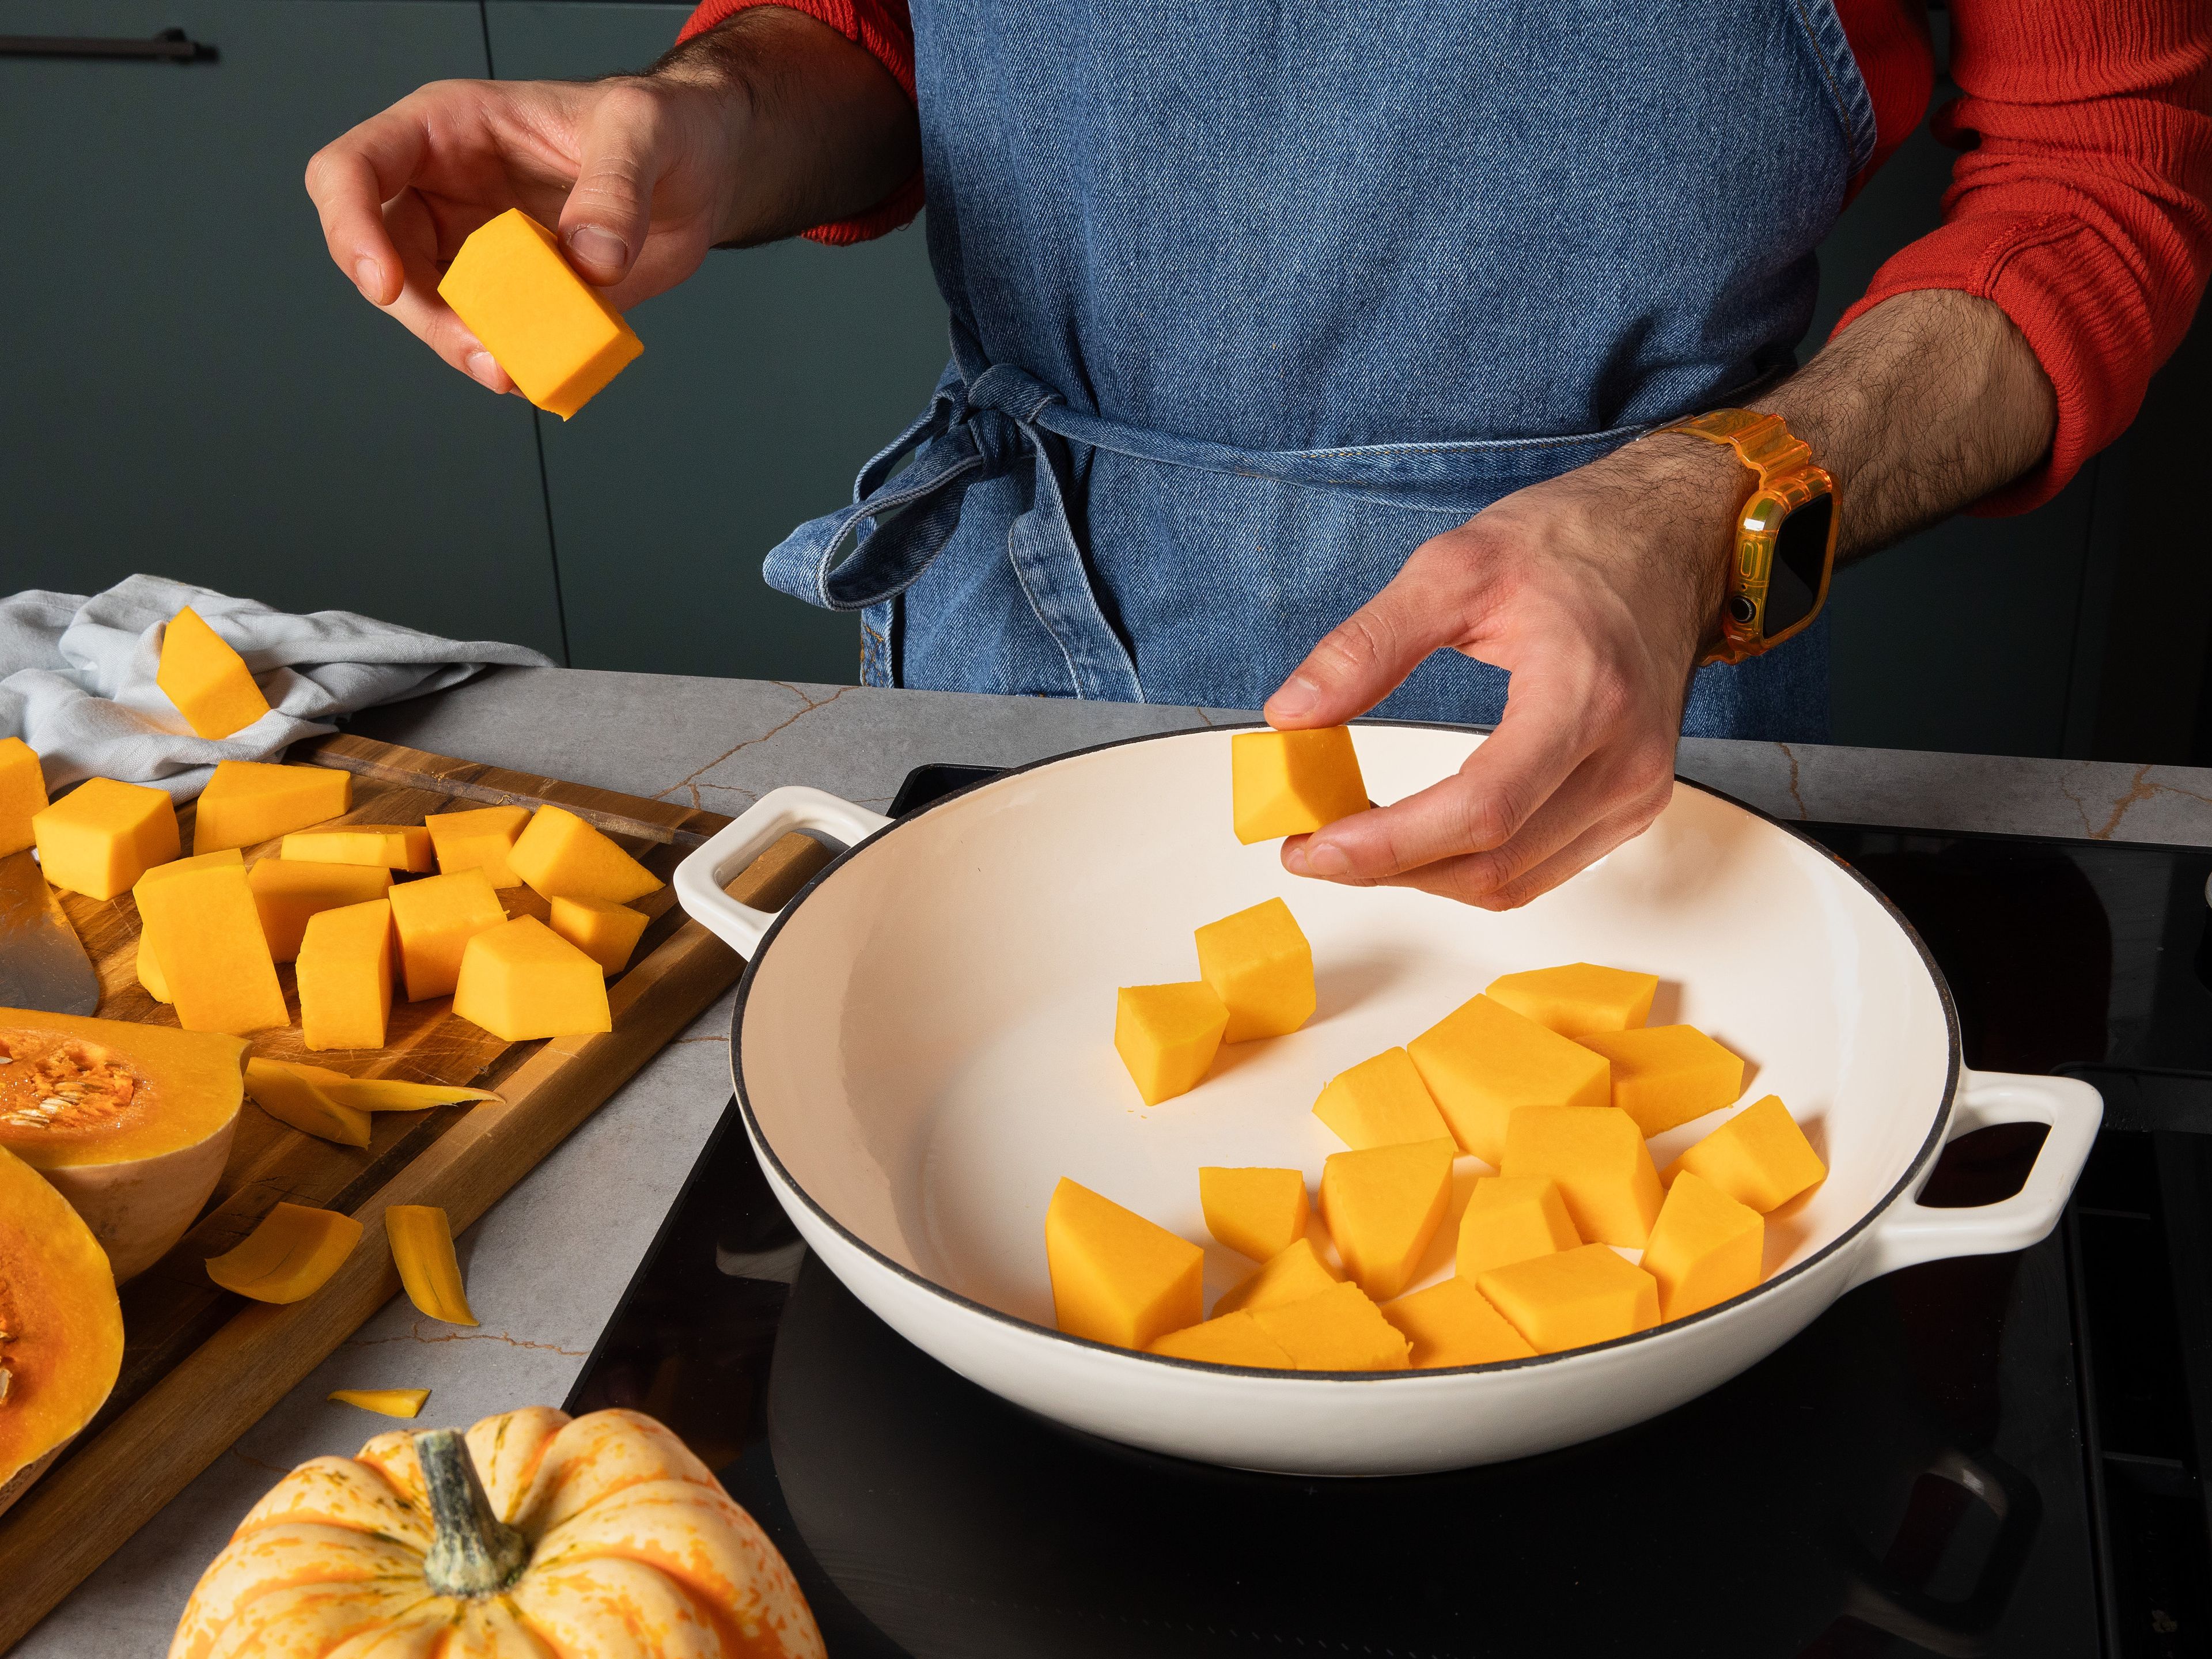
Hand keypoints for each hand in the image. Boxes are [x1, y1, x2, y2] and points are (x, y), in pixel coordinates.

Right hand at [304, 8, 918, 394]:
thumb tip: (590, 260)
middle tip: (486, 356)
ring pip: (431, 310)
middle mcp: (445, 190)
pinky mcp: (516, 296)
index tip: (385, 285)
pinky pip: (491, 335)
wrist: (704, 172)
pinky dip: (511, 359)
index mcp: (446, 130)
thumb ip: (616, 185)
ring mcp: (475, 248)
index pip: (353, 170)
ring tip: (520, 371)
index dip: (350, 227)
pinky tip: (546, 369)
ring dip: (465, 348)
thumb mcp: (645, 129)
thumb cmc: (663, 124)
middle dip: (424, 317)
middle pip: (382, 260)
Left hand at [1264, 436, 1742, 909]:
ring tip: (1355, 841)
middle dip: (1388, 870)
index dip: (1388, 846)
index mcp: (1585, 694)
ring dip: (1423, 876)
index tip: (1310, 847)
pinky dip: (1469, 866)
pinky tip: (1420, 835)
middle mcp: (1625, 760)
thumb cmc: (1576, 542)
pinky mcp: (1634, 806)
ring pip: (1513, 883)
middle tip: (1311, 847)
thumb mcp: (1454, 567)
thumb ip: (1368, 644)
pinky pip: (1540, 870)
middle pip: (1493, 865)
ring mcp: (1637, 792)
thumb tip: (1291, 714)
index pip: (1482, 809)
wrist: (1673, 540)